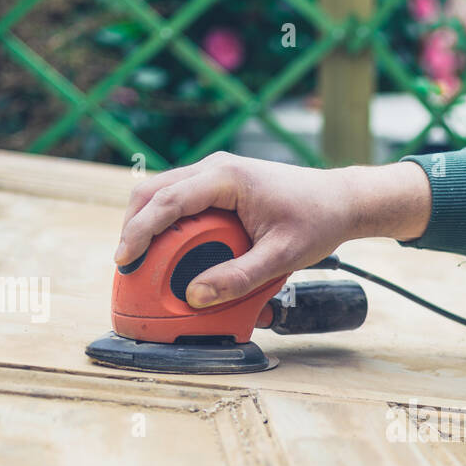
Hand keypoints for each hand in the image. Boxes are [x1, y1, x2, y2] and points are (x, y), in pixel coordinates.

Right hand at [114, 154, 431, 307]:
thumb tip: (196, 296)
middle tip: (125, 265)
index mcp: (227, 178)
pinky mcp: (220, 186)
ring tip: (141, 261)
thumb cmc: (317, 221)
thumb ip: (239, 278)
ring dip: (147, 224)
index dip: (139, 231)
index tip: (124, 259)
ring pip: (163, 193)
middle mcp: (215, 169)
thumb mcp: (282, 256)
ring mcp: (216, 175)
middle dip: (132, 227)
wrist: (342, 200)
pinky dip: (166, 223)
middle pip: (153, 192)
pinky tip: (166, 251)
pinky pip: (181, 201)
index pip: (167, 201)